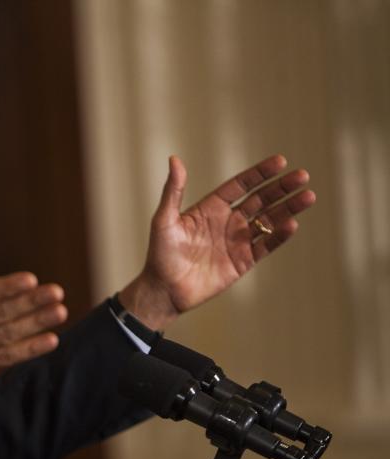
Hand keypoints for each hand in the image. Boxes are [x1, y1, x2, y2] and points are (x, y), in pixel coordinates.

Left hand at [120, 154, 315, 328]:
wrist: (164, 290)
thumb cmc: (160, 253)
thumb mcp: (164, 219)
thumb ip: (173, 191)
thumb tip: (175, 159)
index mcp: (211, 207)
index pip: (241, 185)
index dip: (260, 173)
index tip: (280, 162)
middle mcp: (227, 221)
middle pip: (261, 200)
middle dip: (281, 188)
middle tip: (302, 176)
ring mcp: (237, 241)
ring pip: (269, 221)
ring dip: (288, 209)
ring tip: (308, 196)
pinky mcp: (243, 261)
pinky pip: (266, 246)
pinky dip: (279, 235)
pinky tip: (292, 224)